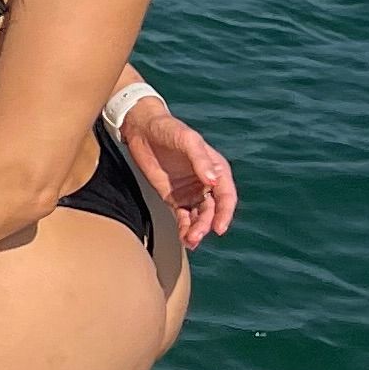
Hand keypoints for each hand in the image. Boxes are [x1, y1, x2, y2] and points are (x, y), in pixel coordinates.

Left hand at [123, 100, 235, 245]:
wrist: (142, 129)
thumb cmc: (169, 129)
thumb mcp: (187, 139)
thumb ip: (200, 159)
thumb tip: (212, 181)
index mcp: (216, 169)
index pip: (226, 196)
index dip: (225, 213)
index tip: (219, 227)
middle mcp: (206, 183)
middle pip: (212, 210)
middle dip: (206, 224)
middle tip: (197, 235)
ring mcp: (191, 192)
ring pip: (198, 216)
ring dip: (196, 229)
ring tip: (190, 240)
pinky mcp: (174, 198)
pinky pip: (183, 216)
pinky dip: (184, 228)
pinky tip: (184, 238)